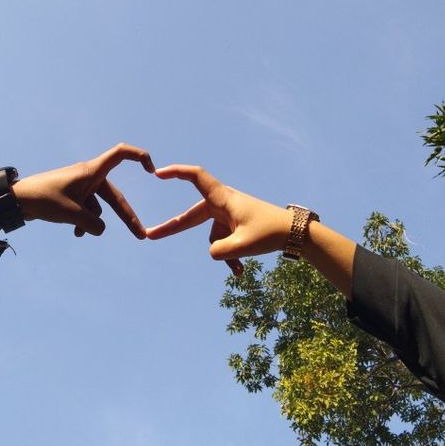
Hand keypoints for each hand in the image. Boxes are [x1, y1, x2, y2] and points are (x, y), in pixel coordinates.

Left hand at [13, 143, 154, 237]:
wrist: (16, 200)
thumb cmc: (43, 199)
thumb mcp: (71, 214)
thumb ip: (92, 224)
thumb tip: (99, 230)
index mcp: (91, 172)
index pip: (121, 154)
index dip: (139, 157)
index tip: (151, 169)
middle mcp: (89, 177)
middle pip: (114, 197)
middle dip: (126, 217)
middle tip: (140, 235)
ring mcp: (80, 187)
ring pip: (98, 208)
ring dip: (91, 222)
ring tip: (78, 231)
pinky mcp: (72, 197)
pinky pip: (86, 211)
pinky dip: (83, 222)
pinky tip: (75, 232)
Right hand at [144, 165, 291, 274]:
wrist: (295, 233)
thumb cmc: (270, 232)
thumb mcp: (241, 247)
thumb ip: (218, 252)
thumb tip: (212, 253)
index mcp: (223, 199)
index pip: (195, 177)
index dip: (176, 172)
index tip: (157, 174)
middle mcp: (222, 204)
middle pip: (191, 216)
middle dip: (172, 229)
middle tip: (149, 235)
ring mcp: (228, 216)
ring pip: (213, 239)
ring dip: (225, 254)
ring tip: (242, 266)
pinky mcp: (235, 226)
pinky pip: (224, 244)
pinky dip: (231, 257)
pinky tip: (241, 272)